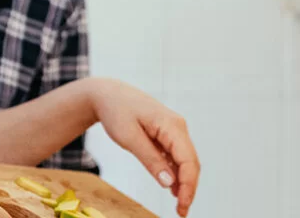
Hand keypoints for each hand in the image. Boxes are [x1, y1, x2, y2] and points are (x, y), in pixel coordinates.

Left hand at [84, 77, 201, 216]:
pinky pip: (176, 157)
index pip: (188, 160)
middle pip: (191, 162)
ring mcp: (174, 130)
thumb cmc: (116, 111)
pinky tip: (172, 188)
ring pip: (186, 161)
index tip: (182, 205)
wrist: (107, 94)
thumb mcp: (129, 138)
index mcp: (172, 125)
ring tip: (178, 205)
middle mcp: (178, 127)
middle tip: (181, 212)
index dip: (188, 185)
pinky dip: (176, 173)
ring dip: (184, 182)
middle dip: (189, 188)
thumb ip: (150, 160)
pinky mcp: (167, 135)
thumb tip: (169, 183)